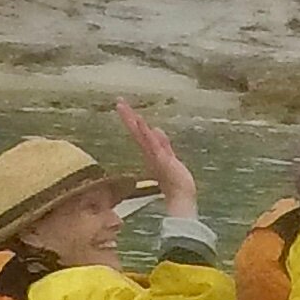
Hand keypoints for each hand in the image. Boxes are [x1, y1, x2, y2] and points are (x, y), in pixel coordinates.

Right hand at [114, 97, 195, 225]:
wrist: (181, 198)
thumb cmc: (175, 181)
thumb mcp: (169, 157)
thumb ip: (163, 144)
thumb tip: (156, 129)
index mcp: (151, 152)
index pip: (139, 133)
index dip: (131, 119)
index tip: (122, 105)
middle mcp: (150, 153)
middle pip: (137, 132)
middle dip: (128, 116)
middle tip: (119, 102)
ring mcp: (155, 156)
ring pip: (143, 136)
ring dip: (134, 122)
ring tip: (125, 108)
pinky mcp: (162, 160)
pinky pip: (153, 145)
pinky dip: (147, 135)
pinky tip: (144, 124)